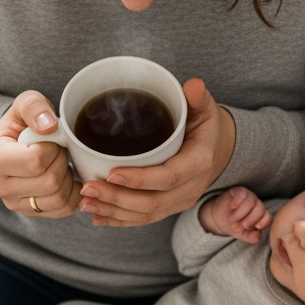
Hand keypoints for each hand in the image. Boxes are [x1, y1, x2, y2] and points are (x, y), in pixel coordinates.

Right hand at [0, 90, 80, 217]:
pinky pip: (64, 209)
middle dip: (62, 161)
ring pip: (58, 198)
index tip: (50, 138)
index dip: (53, 148)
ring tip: (59, 162)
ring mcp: (14, 204)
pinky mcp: (30, 213)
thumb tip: (49, 127)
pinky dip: (73, 193)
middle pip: (50, 182)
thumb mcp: (25, 103)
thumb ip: (34, 106)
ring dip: (68, 177)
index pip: (35, 162)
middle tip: (58, 150)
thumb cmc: (22, 122)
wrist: (16, 144)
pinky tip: (66, 177)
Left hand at [77, 78, 235, 226]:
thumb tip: (192, 85)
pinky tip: (97, 216)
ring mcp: (179, 201)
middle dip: (116, 198)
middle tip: (87, 187)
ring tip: (85, 202)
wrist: (218, 151)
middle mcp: (190, 188)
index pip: (168, 177)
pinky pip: (144, 219)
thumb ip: (198, 97)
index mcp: (198, 163)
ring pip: (145, 214)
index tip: (111, 173)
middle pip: (151, 202)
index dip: (139, 179)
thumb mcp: (206, 109)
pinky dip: (119, 220)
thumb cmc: (206, 128)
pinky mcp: (169, 208)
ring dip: (112, 211)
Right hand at [199, 186, 270, 242]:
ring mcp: (248, 197)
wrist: (219, 219)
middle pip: (260, 209)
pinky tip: (232, 206)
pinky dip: (238, 201)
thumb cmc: (234, 226)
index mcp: (261, 216)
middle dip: (250, 219)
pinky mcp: (238, 191)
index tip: (257, 227)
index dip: (264, 222)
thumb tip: (258, 236)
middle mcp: (256, 205)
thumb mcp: (242, 235)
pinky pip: (242, 193)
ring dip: (241, 213)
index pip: (268, 218)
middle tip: (240, 226)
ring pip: (250, 202)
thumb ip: (251, 238)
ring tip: (232, 220)